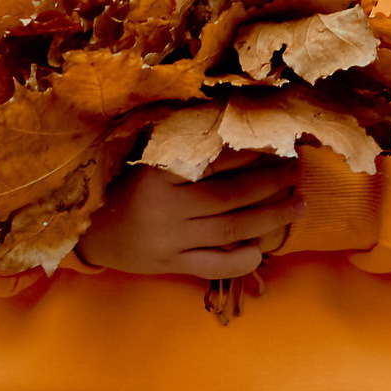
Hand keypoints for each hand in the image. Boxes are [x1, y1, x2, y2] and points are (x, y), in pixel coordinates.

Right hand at [77, 154, 301, 281]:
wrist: (92, 233)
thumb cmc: (124, 187)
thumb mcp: (147, 160)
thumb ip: (184, 146)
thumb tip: (234, 124)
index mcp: (158, 173)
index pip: (216, 160)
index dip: (252, 151)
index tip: (278, 142)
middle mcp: (167, 208)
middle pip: (232, 195)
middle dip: (271, 182)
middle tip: (297, 170)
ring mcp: (171, 240)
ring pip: (232, 228)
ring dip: (271, 216)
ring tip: (298, 204)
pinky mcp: (173, 265)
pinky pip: (216, 266)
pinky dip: (242, 260)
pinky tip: (263, 249)